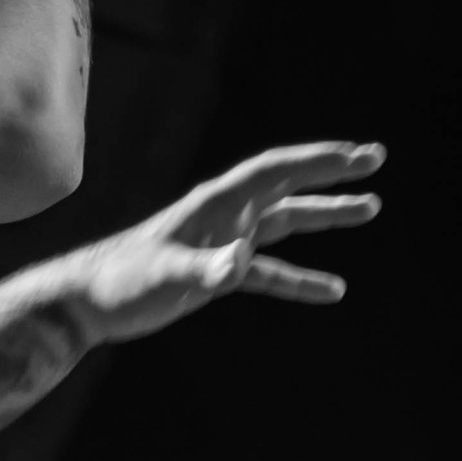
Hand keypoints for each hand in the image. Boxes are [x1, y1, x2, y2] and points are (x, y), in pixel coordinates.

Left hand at [53, 142, 386, 346]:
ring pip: (286, 223)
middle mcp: (224, 215)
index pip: (277, 171)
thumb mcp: (165, 275)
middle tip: (375, 159)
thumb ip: (205, 269)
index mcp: (215, 204)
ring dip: (326, 216)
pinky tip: (332, 290)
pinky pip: (270, 272)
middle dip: (332, 172)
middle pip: (288, 185)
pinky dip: (301, 279)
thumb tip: (241, 264)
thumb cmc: (121, 283)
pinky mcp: (216, 272)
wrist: (86, 304)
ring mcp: (222, 242)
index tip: (359, 156)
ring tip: (370, 208)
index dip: (319, 161)